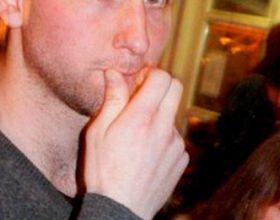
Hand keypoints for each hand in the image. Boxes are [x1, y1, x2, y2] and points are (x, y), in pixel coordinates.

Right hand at [83, 68, 188, 219]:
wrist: (121, 210)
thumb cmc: (103, 172)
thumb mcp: (97, 133)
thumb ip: (111, 100)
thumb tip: (114, 73)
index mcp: (142, 117)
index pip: (162, 77)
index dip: (150, 74)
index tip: (139, 82)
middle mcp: (164, 126)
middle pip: (176, 88)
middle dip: (161, 86)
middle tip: (143, 98)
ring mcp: (176, 143)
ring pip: (173, 115)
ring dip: (159, 116)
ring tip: (138, 137)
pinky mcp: (181, 158)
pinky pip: (175, 138)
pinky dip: (163, 139)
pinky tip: (146, 154)